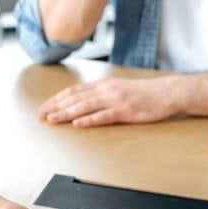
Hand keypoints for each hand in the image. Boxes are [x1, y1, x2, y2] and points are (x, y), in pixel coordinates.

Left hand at [37, 77, 181, 126]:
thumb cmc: (142, 93)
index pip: (73, 91)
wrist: (167, 92)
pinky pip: (105, 116)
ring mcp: (116, 100)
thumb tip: (80, 102)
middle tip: (40, 116)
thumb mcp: (117, 89)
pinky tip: (78, 124)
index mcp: (102, 84)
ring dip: (67, 113)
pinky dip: (90, 120)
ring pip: (86, 106)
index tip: (43, 108)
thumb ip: (100, 94)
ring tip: (53, 120)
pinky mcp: (127, 111)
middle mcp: (106, 89)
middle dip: (56, 107)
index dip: (56, 99)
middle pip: (75, 98)